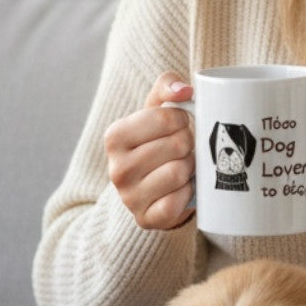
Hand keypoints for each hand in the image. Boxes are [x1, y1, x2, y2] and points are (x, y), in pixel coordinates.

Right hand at [104, 72, 196, 230]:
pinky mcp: (146, 219)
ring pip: (179, 172)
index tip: (180, 125)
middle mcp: (116, 169)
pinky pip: (179, 202)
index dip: (183, 119)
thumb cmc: (158, 141)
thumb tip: (185, 90)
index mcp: (115, 136)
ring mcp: (129, 197)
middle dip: (189, 144)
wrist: (154, 186)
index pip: (166, 118)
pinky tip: (182, 188)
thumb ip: (168, 86)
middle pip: (177, 145)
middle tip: (183, 149)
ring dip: (190, 168)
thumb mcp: (158, 109)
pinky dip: (188, 193)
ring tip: (183, 166)